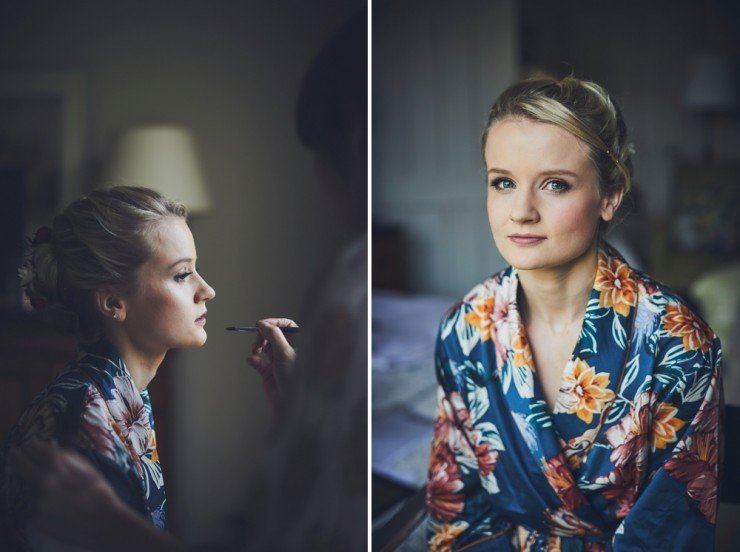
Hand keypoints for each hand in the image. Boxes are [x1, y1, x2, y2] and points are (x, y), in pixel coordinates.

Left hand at [9, 438, 183, 550]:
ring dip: (39, 488)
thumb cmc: (99, 495)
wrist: (101, 525)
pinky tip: (59, 508)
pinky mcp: (38, 520)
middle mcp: (45, 487)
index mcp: (59, 472)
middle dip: (19, 459)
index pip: (42, 453)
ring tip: (59, 492)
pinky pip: (37, 508)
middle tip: (14, 452)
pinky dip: (45, 506)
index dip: (35, 446)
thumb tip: (58, 449)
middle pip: (25, 469)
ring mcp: (39, 505)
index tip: (31, 442)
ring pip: (33, 491)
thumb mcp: (89, 472)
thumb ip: (71, 459)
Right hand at [247, 318, 297, 405]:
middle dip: (262, 336)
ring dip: (257, 346)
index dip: (274, 322)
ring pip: (264, 346)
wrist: (290, 403)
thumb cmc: (294, 378)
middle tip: (258, 341)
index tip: (261, 324)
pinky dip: (253, 359)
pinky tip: (252, 360)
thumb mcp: (284, 351)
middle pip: (273, 334)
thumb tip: (263, 323)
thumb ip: (273, 335)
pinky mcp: (269, 372)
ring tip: (255, 352)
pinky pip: (258, 361)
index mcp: (298, 343)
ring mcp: (278, 361)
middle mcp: (289, 351)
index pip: (287, 325)